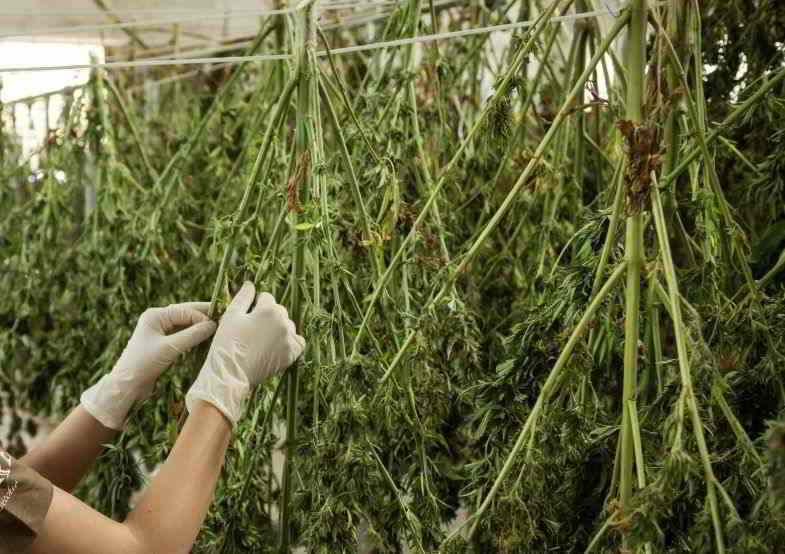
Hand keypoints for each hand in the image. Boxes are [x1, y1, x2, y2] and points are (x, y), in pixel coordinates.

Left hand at [81, 302, 217, 429]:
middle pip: (186, 313)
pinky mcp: (162, 342)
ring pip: (185, 323)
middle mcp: (157, 319)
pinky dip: (194, 335)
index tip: (219, 325)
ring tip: (217, 327)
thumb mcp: (170, 348)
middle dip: (204, 316)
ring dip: (199, 326)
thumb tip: (213, 325)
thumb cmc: (144, 364)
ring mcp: (160, 330)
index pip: (185, 311)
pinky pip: (182, 334)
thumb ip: (192, 335)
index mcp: (155, 315)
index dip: (203, 316)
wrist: (127, 385)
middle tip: (224, 317)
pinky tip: (205, 337)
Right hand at [185, 282, 304, 426]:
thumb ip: (243, 297)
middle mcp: (284, 322)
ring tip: (261, 341)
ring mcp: (290, 339)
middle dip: (267, 316)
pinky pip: (298, 342)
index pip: (266, 297)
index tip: (246, 318)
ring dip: (278, 329)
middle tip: (252, 331)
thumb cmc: (227, 343)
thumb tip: (250, 284)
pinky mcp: (292, 355)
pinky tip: (277, 346)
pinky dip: (290, 342)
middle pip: (278, 311)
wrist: (231, 374)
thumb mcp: (231, 316)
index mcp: (269, 309)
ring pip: (288, 326)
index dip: (254, 306)